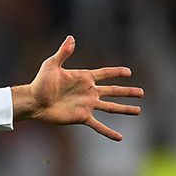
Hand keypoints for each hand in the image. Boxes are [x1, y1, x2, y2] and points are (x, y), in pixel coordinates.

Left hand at [13, 35, 142, 140]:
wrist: (34, 102)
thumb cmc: (40, 82)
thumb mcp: (51, 65)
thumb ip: (63, 52)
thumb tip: (71, 38)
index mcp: (84, 78)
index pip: (105, 73)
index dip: (116, 72)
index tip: (129, 72)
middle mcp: (88, 92)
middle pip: (113, 91)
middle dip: (127, 92)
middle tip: (141, 92)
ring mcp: (87, 105)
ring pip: (111, 107)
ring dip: (124, 109)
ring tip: (138, 110)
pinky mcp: (82, 117)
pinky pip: (98, 125)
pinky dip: (109, 132)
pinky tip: (119, 138)